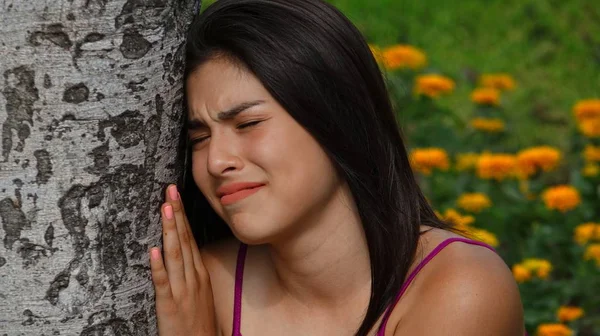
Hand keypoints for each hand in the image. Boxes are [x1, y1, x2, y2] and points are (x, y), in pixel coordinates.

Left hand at [150, 185, 215, 335]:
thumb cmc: (201, 321)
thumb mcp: (202, 291)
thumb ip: (193, 271)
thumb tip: (186, 252)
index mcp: (199, 273)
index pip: (190, 237)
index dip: (182, 216)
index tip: (176, 196)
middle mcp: (193, 277)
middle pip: (183, 240)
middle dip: (177, 214)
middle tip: (170, 191)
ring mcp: (182, 291)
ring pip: (175, 255)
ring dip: (170, 231)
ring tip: (166, 209)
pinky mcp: (169, 306)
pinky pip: (162, 283)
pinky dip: (158, 266)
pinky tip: (153, 251)